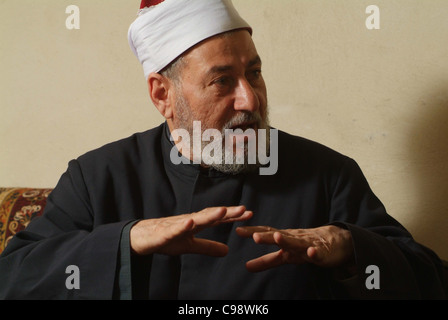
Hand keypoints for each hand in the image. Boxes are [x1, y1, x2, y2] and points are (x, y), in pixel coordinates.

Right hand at [130, 206, 251, 255]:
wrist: (141, 237)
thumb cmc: (166, 238)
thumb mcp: (190, 246)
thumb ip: (208, 247)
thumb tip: (227, 251)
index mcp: (196, 224)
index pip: (218, 219)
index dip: (233, 216)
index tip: (249, 213)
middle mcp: (189, 221)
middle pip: (210, 215)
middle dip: (226, 212)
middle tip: (242, 209)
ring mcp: (177, 225)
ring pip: (194, 219)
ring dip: (208, 215)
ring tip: (222, 211)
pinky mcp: (164, 233)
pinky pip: (173, 230)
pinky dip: (182, 226)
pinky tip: (190, 222)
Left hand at [236, 225, 353, 271]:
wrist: (335, 241)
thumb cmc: (305, 247)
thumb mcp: (285, 255)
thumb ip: (266, 261)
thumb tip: (247, 267)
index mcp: (284, 238)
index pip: (267, 233)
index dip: (253, 231)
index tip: (238, 230)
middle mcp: (294, 238)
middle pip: (279, 236)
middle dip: (267, 236)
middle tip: (255, 236)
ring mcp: (308, 245)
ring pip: (297, 242)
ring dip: (287, 240)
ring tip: (278, 237)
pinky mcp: (322, 253)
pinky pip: (318, 253)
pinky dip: (314, 252)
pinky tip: (311, 253)